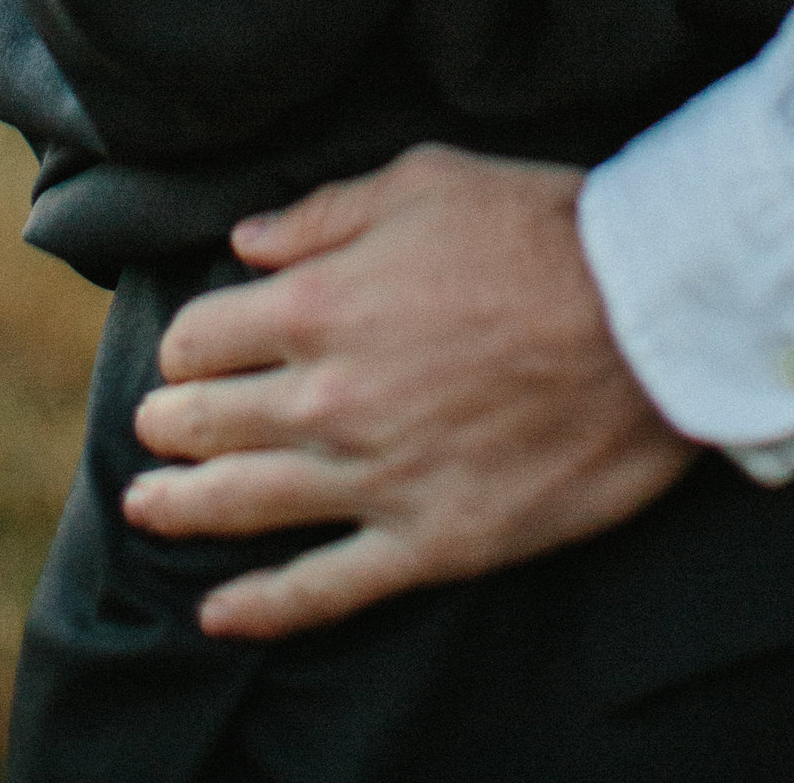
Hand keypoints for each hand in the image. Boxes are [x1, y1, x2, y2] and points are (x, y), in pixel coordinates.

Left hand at [123, 144, 697, 637]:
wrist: (648, 321)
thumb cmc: (540, 232)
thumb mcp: (423, 180)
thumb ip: (323, 212)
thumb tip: (248, 241)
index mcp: (318, 301)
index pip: (205, 335)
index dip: (190, 342)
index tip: (193, 350)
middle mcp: (328, 396)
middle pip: (208, 422)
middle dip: (168, 423)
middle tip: (152, 428)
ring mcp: (374, 477)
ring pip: (245, 504)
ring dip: (182, 506)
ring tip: (145, 507)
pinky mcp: (429, 541)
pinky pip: (324, 590)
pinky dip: (262, 608)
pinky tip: (217, 613)